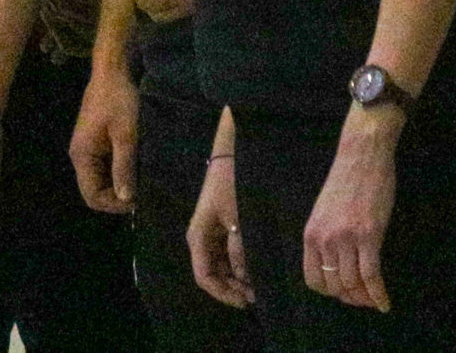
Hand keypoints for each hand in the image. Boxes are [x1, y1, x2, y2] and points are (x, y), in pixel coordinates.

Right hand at [69, 62, 138, 212]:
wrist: (113, 70)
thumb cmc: (119, 99)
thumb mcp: (125, 134)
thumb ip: (124, 167)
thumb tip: (126, 199)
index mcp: (82, 156)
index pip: (92, 196)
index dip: (114, 205)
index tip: (138, 201)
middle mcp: (80, 156)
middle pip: (95, 190)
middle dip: (118, 196)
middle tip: (144, 193)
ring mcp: (88, 148)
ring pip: (101, 179)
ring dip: (120, 184)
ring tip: (142, 181)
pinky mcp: (97, 141)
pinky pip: (106, 166)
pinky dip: (120, 171)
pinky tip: (137, 167)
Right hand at [187, 151, 252, 308]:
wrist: (231, 154)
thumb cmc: (231, 183)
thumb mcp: (237, 218)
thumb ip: (239, 248)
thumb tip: (244, 276)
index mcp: (198, 237)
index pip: (204, 277)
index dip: (223, 293)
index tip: (245, 301)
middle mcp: (201, 239)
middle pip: (212, 274)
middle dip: (231, 288)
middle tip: (256, 297)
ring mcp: (210, 234)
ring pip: (220, 266)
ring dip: (236, 278)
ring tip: (257, 286)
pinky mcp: (220, 228)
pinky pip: (226, 254)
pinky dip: (238, 265)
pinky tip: (254, 269)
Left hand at [303, 106, 400, 312]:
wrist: (361, 156)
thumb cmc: (346, 181)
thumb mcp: (324, 212)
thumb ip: (325, 237)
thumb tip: (334, 265)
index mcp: (311, 234)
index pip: (313, 280)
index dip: (330, 292)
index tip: (343, 291)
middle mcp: (325, 240)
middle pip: (335, 286)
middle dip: (350, 297)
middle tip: (363, 298)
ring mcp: (346, 239)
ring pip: (353, 284)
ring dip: (365, 298)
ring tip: (374, 300)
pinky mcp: (369, 236)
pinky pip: (371, 276)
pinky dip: (378, 294)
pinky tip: (385, 303)